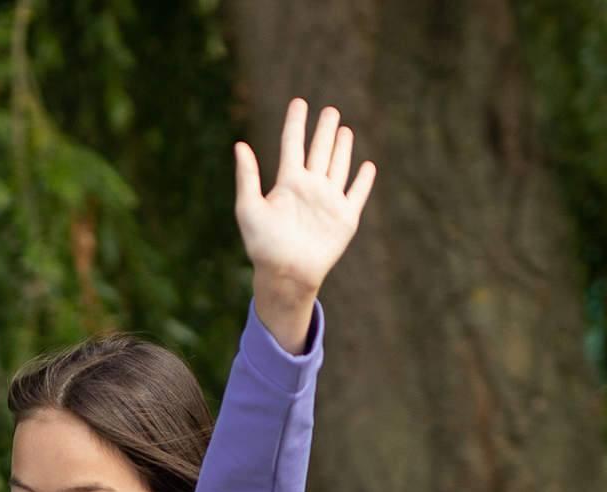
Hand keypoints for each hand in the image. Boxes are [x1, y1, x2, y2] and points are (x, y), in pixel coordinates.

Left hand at [234, 99, 375, 298]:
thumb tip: (239, 145)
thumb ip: (247, 177)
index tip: (299, 102)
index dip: (296, 123)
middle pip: (319, 151)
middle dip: (324, 130)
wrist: (286, 275)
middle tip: (330, 111)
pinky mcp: (345, 218)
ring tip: (344, 129)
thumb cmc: (263, 245)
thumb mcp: (249, 208)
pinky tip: (367, 166)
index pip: (292, 144)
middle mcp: (310, 188)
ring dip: (342, 148)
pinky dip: (363, 180)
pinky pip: (357, 194)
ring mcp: (328, 202)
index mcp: (288, 183)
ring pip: (338, 166)